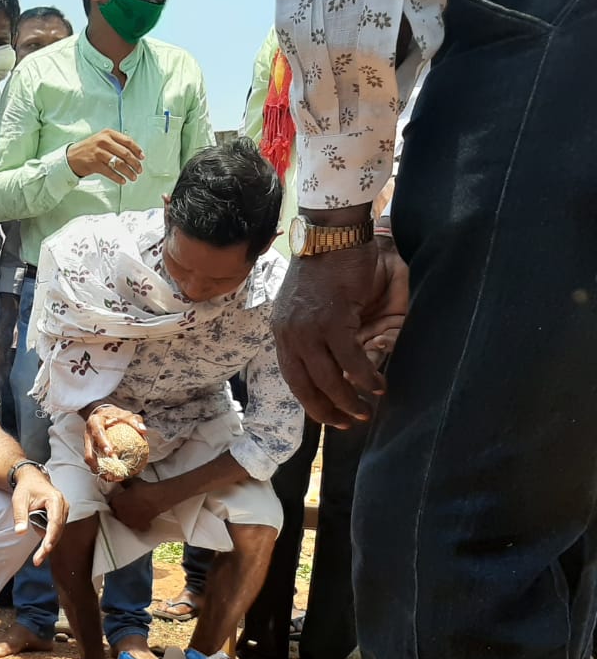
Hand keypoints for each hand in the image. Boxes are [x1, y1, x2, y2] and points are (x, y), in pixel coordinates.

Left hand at [10, 466, 67, 565]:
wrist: (31, 479)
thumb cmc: (26, 488)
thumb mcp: (19, 500)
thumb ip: (20, 516)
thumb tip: (20, 531)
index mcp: (55, 499)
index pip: (55, 522)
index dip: (51, 537)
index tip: (46, 549)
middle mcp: (63, 505)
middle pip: (58, 530)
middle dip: (48, 546)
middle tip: (38, 560)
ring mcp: (63, 511)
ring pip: (58, 532)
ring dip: (48, 544)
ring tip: (38, 558)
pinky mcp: (60, 516)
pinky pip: (55, 530)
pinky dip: (48, 539)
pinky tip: (41, 549)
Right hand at [66, 129, 144, 183]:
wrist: (71, 157)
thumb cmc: (89, 149)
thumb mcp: (102, 140)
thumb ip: (116, 143)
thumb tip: (133, 153)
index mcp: (108, 133)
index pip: (128, 141)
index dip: (137, 150)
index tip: (142, 158)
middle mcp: (104, 141)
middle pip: (125, 153)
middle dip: (135, 163)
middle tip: (139, 170)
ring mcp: (98, 152)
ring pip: (119, 163)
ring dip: (128, 172)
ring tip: (133, 177)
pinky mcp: (94, 163)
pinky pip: (110, 172)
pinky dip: (118, 178)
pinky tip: (122, 181)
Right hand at [82, 405, 145, 478]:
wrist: (102, 415)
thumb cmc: (115, 415)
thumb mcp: (125, 414)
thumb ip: (134, 421)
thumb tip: (143, 430)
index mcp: (94, 423)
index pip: (97, 434)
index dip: (103, 444)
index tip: (112, 454)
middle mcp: (88, 435)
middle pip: (89, 454)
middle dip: (99, 466)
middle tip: (114, 472)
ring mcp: (87, 445)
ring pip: (90, 462)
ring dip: (101, 472)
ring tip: (115, 478)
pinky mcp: (90, 452)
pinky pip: (95, 464)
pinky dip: (103, 471)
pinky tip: (115, 476)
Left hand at [109, 477, 176, 531]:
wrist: (156, 497)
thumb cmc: (143, 489)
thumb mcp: (132, 482)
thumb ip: (125, 483)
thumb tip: (121, 481)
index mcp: (116, 503)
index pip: (111, 503)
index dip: (116, 501)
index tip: (120, 499)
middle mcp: (120, 515)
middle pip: (117, 514)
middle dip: (121, 510)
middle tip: (127, 505)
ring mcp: (130, 522)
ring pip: (127, 521)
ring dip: (129, 518)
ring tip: (135, 512)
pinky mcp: (140, 526)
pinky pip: (139, 527)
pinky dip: (141, 524)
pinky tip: (145, 520)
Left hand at [271, 239, 407, 427]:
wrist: (334, 234)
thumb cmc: (329, 267)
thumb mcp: (312, 306)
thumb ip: (316, 335)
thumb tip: (333, 366)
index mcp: (281, 331)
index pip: (291, 376)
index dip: (310, 400)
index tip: (326, 416)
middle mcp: (288, 333)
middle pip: (304, 385)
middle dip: (326, 410)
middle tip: (346, 424)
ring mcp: (308, 328)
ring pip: (327, 378)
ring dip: (348, 399)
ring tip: (365, 410)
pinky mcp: (332, 319)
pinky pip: (349, 359)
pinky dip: (365, 377)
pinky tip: (378, 385)